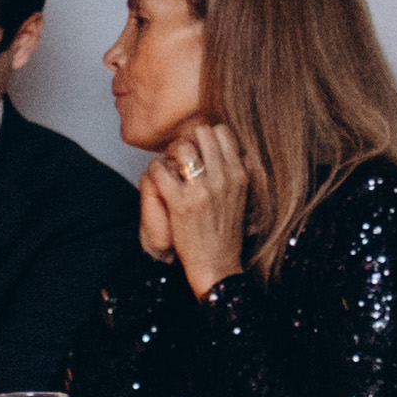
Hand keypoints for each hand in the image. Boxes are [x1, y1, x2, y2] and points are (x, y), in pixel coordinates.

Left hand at [147, 120, 253, 295]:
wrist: (217, 264)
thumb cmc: (227, 232)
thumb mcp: (242, 197)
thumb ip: (240, 171)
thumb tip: (235, 148)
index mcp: (240, 174)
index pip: (222, 132)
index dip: (206, 137)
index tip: (199, 150)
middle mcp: (223, 178)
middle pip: (202, 133)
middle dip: (189, 140)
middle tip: (182, 156)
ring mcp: (201, 190)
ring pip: (182, 146)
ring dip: (171, 153)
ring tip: (170, 165)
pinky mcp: (180, 202)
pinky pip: (159, 170)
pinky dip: (154, 170)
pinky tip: (158, 178)